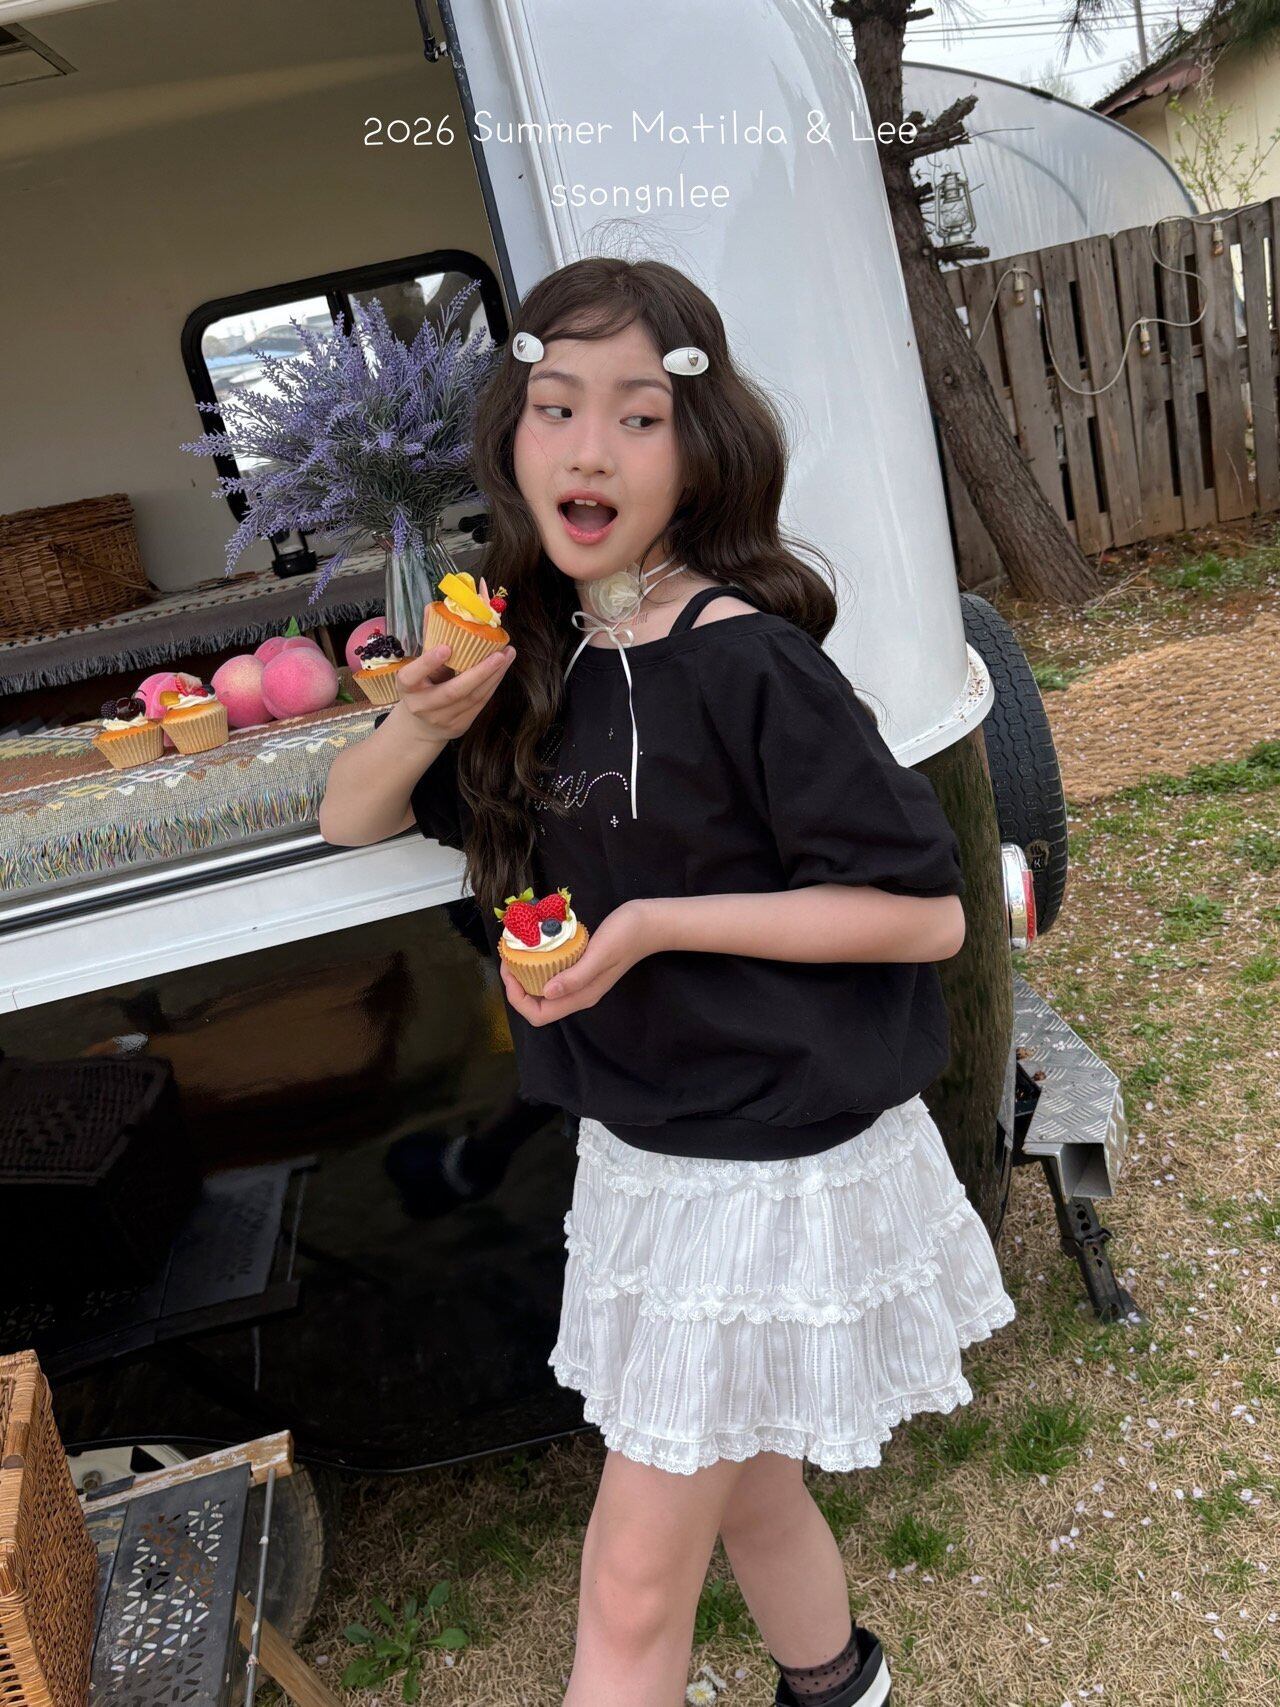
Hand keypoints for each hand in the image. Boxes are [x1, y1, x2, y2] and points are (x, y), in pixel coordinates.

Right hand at [394, 603, 514, 742]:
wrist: (421, 726)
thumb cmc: (421, 686)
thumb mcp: (417, 666)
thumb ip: (428, 641)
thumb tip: (433, 607)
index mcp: (407, 687)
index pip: (413, 675)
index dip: (429, 662)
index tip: (446, 647)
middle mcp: (422, 706)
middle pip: (453, 692)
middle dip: (479, 673)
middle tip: (498, 653)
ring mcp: (442, 719)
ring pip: (472, 698)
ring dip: (493, 676)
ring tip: (507, 655)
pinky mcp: (459, 726)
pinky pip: (480, 704)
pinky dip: (493, 684)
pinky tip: (502, 668)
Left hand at [499, 899, 653, 1024]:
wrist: (650, 924)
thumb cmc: (626, 936)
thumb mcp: (600, 953)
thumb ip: (575, 976)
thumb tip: (546, 992)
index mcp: (581, 996)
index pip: (539, 1014)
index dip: (517, 998)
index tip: (510, 970)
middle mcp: (579, 995)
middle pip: (538, 1006)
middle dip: (517, 987)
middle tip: (509, 958)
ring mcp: (581, 983)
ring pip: (544, 991)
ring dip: (526, 976)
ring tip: (517, 953)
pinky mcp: (583, 969)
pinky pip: (553, 976)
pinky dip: (539, 966)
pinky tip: (536, 949)